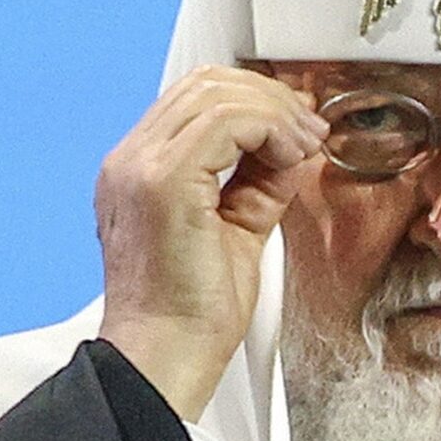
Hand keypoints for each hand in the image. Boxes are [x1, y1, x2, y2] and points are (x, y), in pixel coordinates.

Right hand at [95, 65, 328, 420]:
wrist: (168, 356)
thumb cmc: (194, 311)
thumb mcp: (238, 225)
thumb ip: (259, 179)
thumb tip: (291, 144)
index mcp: (138, 170)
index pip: (195, 98)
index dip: (256, 99)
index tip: (298, 124)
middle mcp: (130, 161)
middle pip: (205, 84)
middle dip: (270, 98)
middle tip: (309, 129)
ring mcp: (140, 167)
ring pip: (216, 94)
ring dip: (276, 113)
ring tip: (305, 145)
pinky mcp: (162, 181)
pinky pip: (225, 121)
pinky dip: (270, 128)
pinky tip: (290, 156)